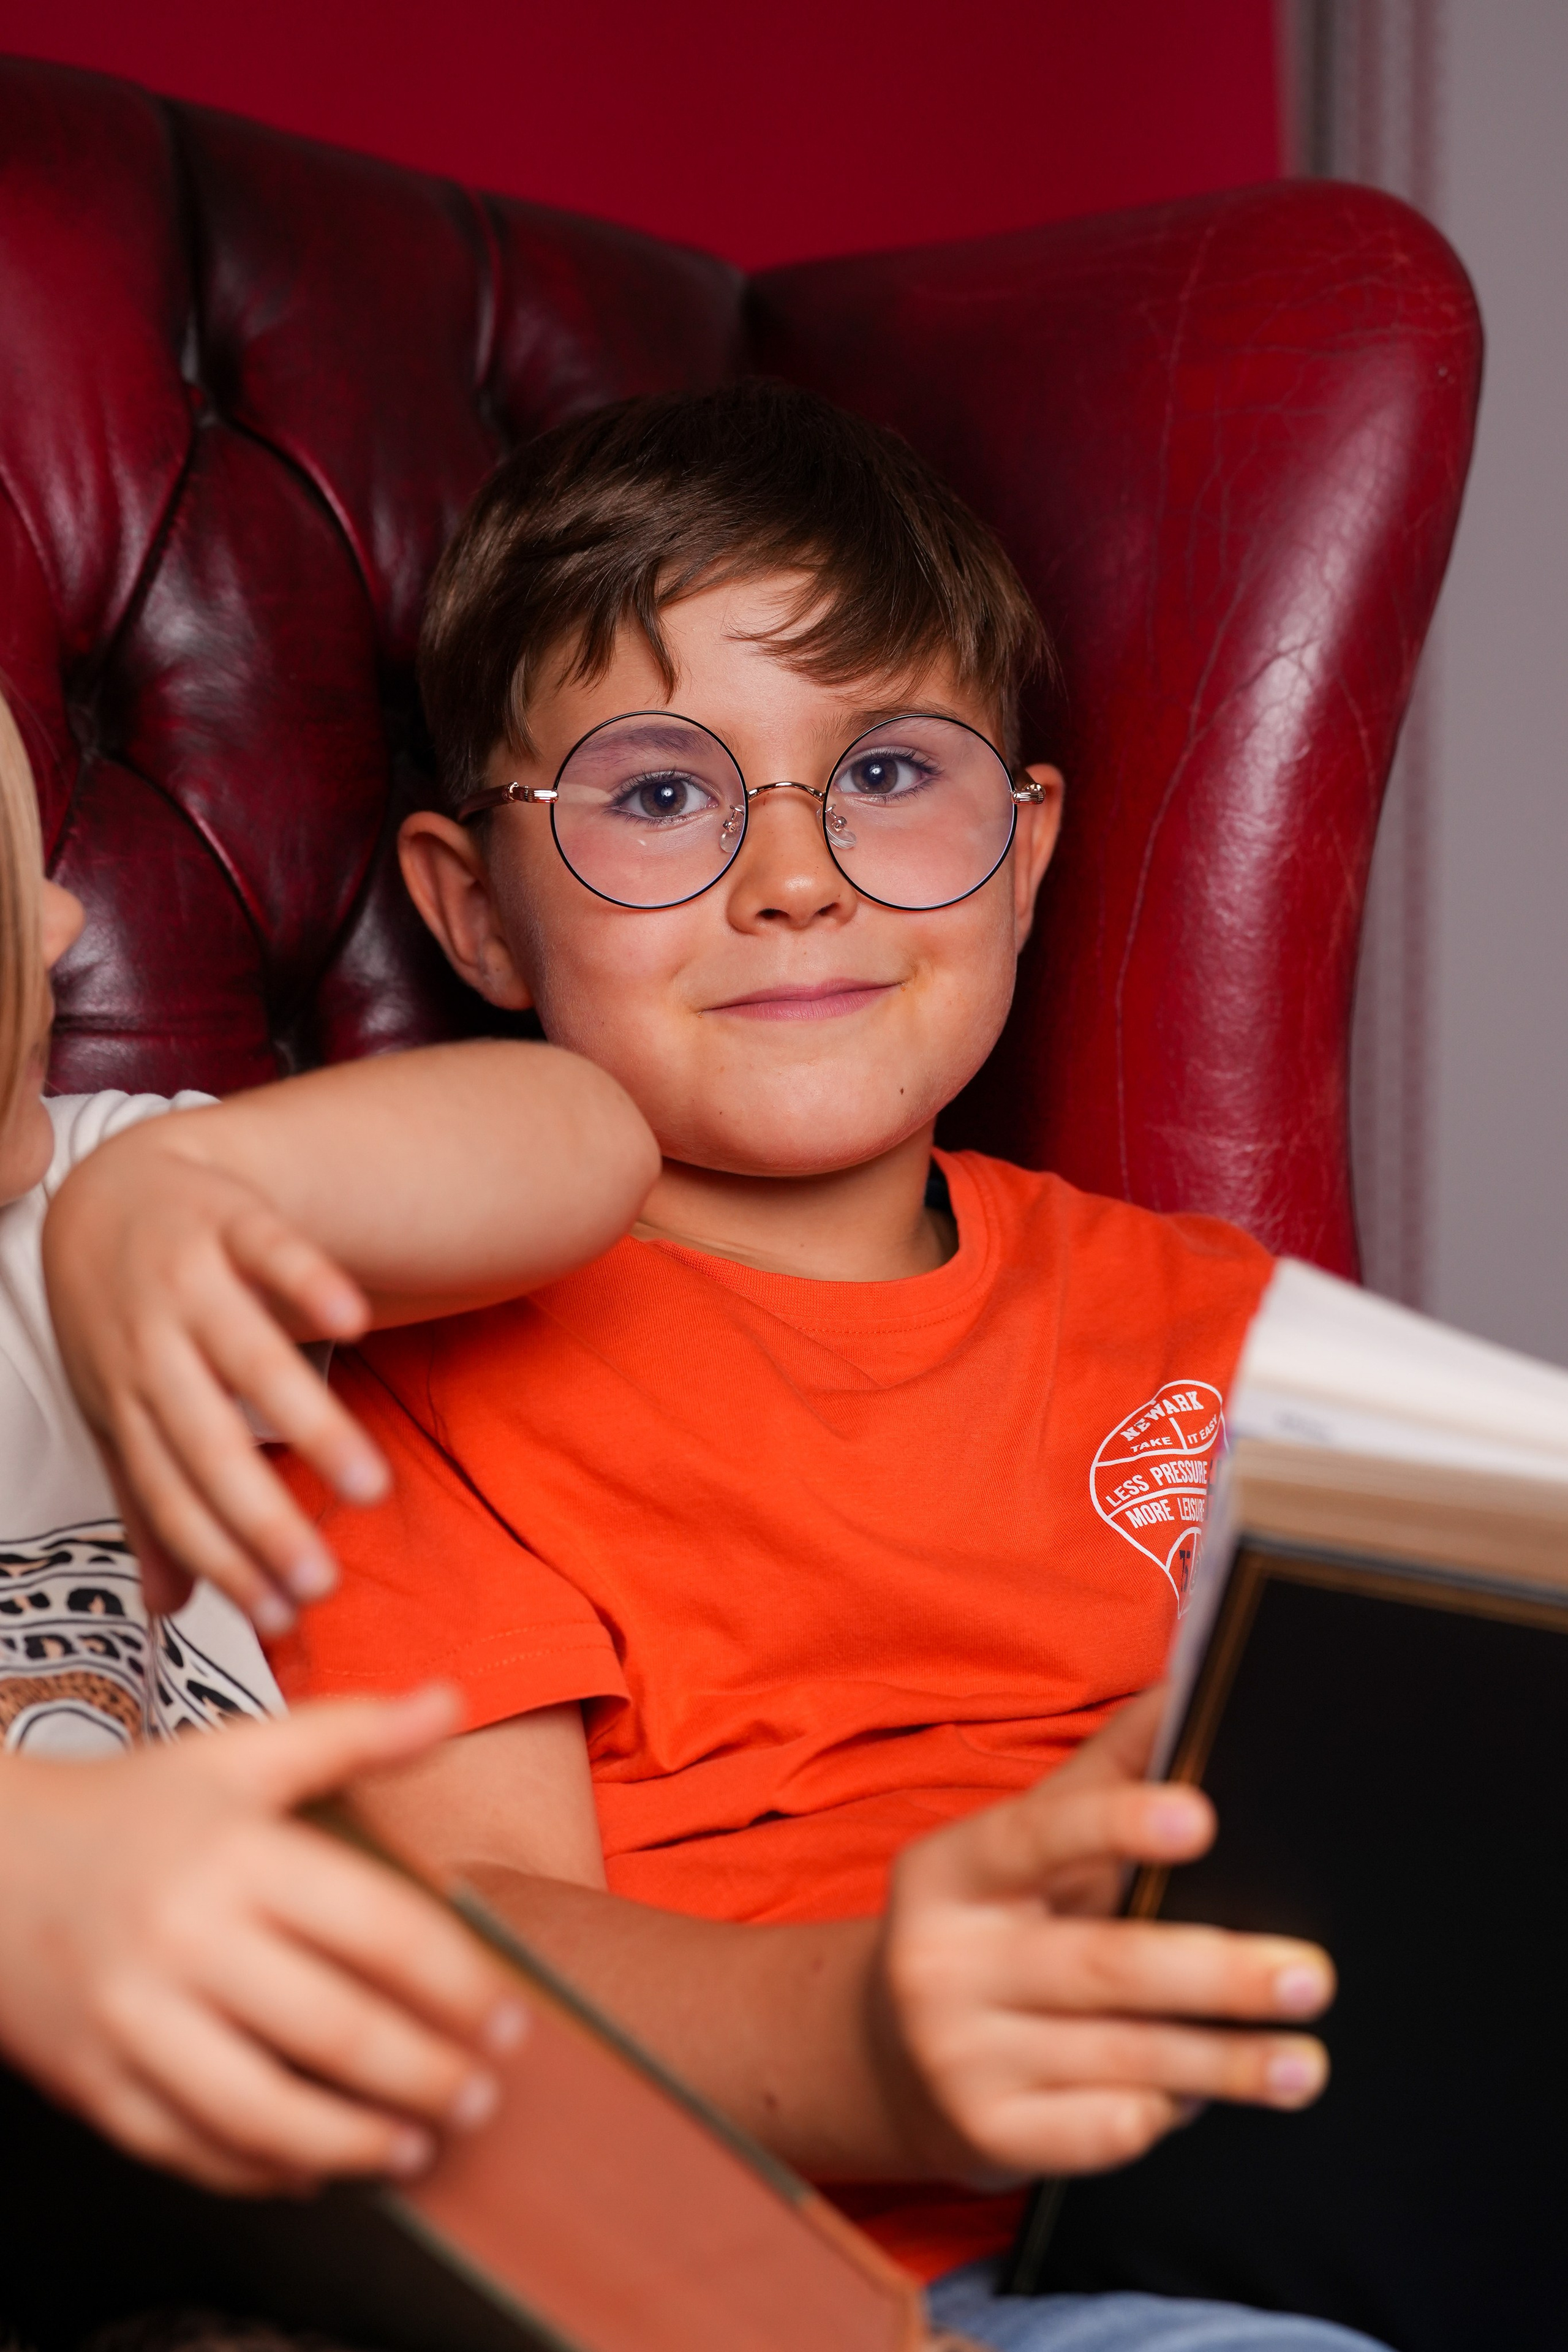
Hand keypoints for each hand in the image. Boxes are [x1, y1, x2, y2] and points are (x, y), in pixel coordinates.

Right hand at [0, 1686, 527, 2194]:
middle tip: (482, 2098)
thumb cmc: (133, 1809)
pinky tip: (315, 2169)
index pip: (378, 1929)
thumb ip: (351, 1732)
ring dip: (353, 2143)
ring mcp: (134, 2020)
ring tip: (417, 2149)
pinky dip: (260, 2171)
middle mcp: (187, 1939)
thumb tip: (452, 1699)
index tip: (510, 2020)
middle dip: (424, 2075)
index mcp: (238, 1855)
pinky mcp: (94, 2082)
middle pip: (332, 2030)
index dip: (457, 1983)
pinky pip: (189, 2148)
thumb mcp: (237, 1754)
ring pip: (262, 2111)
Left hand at [44, 1143, 390, 1628]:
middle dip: (262, 1518)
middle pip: (205, 1442)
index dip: (223, 1561)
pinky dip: (309, 1282)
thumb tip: (168, 1606)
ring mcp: (185, 1280)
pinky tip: (354, 1322)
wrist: (108, 1194)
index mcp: (126, 1404)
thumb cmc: (123, 1320)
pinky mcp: (227, 1217)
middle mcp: (149, 1348)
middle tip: (324, 1579)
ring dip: (308, 1423)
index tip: (281, 1615)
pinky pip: (268, 1250)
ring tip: (368, 1484)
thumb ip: (149, 1505)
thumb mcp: (120, 1411)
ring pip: (247, 1356)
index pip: (170, 1497)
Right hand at [868, 1689, 1334, 2184]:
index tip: (1203, 1817)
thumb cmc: (995, 1923)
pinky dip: (1161, 2115)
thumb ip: (1108, 1769)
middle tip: (1310, 1976)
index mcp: (951, 1869)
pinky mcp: (985, 2134)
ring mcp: (957, 2053)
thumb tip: (1190, 1676)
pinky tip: (1204, 2103)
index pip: (1040, 1836)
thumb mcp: (1026, 1844)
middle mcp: (941, 1958)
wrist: (890, 2056)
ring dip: (1225, 2062)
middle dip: (1218, 1973)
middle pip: (1103, 1964)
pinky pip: (1100, 2130)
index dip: (1120, 1824)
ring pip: (1120, 2057)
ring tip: (1305, 2061)